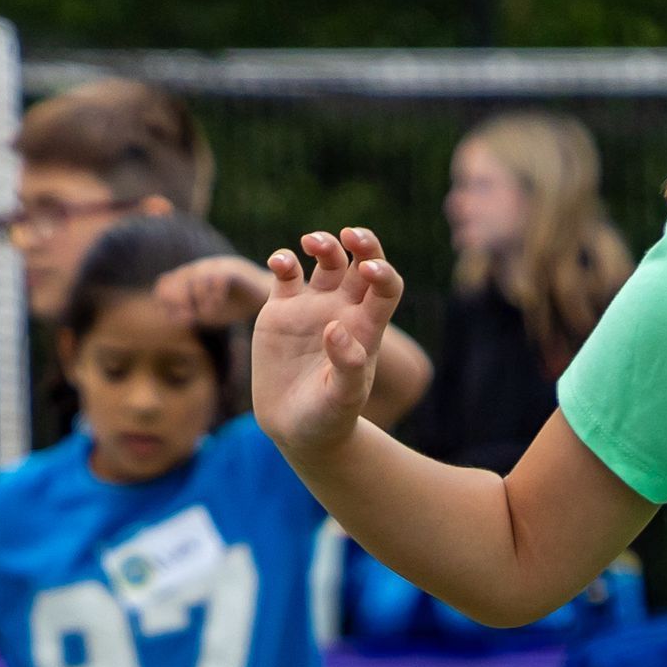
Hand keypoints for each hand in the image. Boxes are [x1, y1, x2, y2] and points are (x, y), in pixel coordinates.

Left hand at [151, 254, 271, 326]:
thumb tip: (173, 318)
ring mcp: (217, 266)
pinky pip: (217, 278)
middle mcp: (201, 268)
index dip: (166, 300)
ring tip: (209, 313)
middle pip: (178, 278)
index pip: (166, 283)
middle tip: (190, 317)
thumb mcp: (211, 313)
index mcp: (191, 277)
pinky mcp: (233, 269)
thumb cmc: (239, 304)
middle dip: (179, 300)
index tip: (179, 318)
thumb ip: (192, 314)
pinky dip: (214, 294)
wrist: (268, 294)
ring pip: (195, 278)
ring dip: (198, 299)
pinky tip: (219, 306)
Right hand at [252, 227, 402, 461]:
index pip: (385, 288)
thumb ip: (347, 366)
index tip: (369, 270)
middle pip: (360, 264)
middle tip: (349, 236)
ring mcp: (312, 308)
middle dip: (361, 243)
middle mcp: (343, 312)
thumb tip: (334, 328)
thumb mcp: (342, 400)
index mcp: (366, 329)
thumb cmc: (328, 419)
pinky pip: (285, 274)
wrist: (296, 430)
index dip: (382, 272)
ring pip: (326, 262)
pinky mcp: (281, 311)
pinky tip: (281, 263)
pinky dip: (283, 260)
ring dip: (323, 244)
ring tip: (311, 243)